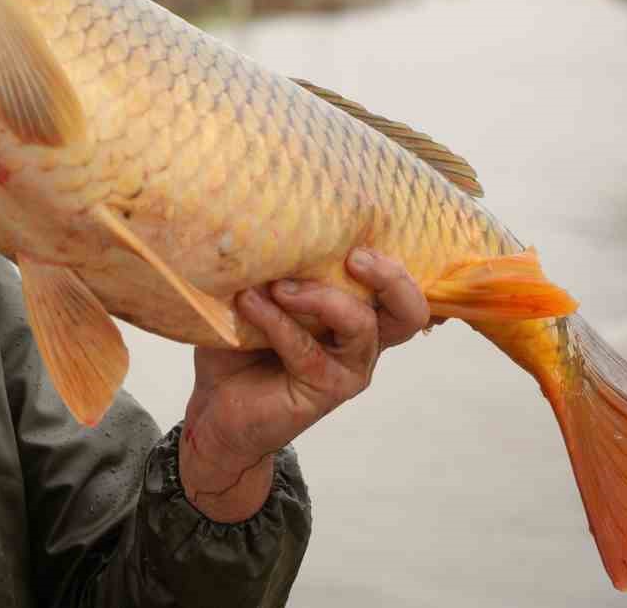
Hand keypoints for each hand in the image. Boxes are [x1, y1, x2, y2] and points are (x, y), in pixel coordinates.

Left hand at [178, 248, 430, 522]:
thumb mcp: (260, 294)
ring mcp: (348, 368)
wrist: (218, 405)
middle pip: (408, 311)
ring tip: (280, 286)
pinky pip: (308, 352)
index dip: (397, 258)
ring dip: (321, 298)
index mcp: (355, 309)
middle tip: (354, 257)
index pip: (399, 284)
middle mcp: (362, 339)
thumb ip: (273, 266)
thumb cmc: (242, 342)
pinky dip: (277, 322)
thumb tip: (261, 220)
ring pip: (362, 326)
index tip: (360, 233)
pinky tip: (249, 303)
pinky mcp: (324, 391)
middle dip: (390, 277)